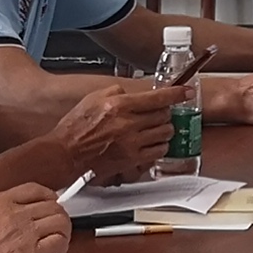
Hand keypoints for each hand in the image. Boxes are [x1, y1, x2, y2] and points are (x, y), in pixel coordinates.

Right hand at [0, 182, 72, 252]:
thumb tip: (1, 215)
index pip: (35, 189)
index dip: (48, 196)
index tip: (51, 203)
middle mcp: (15, 213)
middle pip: (51, 205)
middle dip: (58, 215)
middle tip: (59, 225)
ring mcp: (24, 233)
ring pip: (60, 222)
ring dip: (63, 230)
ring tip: (60, 240)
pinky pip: (59, 243)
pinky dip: (62, 246)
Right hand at [47, 79, 174, 180]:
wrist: (66, 155)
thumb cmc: (75, 128)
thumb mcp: (92, 99)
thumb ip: (115, 92)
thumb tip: (131, 92)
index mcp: (119, 105)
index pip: (157, 97)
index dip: (176, 93)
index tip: (186, 91)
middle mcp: (128, 124)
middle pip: (164, 115)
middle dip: (166, 112)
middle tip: (162, 112)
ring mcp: (132, 144)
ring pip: (165, 133)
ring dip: (164, 129)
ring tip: (156, 128)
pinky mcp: (132, 161)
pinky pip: (158, 152)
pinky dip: (159, 146)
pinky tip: (151, 143)